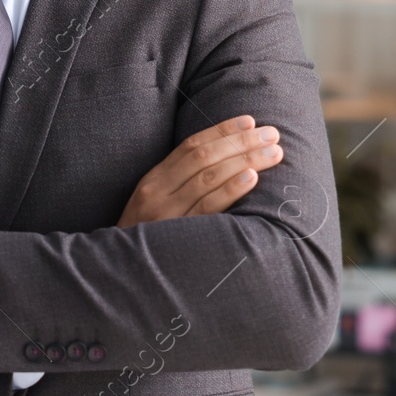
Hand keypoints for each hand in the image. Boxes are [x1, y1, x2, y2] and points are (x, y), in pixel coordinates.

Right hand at [116, 115, 282, 227]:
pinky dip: (230, 189)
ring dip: (245, 160)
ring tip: (273, 152)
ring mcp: (166, 214)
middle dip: (241, 142)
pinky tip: (252, 178)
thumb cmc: (146, 238)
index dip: (222, 130)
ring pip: (208, 178)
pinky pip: (207, 208)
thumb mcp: (153, 204)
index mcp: (153, 180)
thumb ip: (178, 184)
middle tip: (271, 133)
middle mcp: (157, 192)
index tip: (250, 121)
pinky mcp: (177, 236)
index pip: (191, 146)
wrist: (123, 274)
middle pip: (204, 157)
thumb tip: (222, 163)